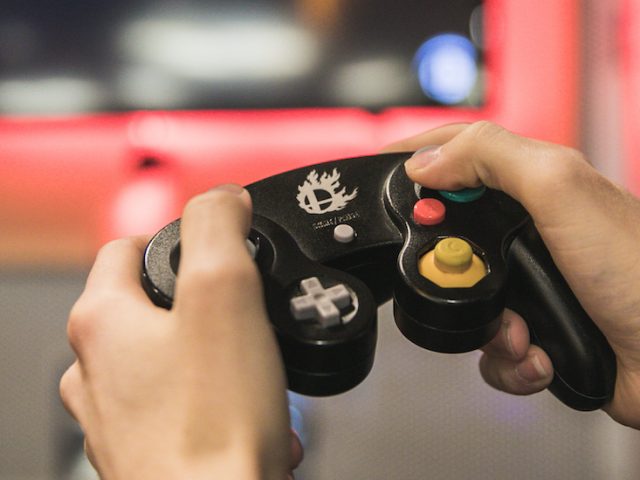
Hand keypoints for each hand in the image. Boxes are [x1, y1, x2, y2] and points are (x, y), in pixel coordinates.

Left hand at [60, 185, 301, 478]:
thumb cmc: (213, 423)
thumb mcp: (224, 290)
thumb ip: (218, 225)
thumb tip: (222, 197)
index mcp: (101, 321)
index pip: (126, 247)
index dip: (175, 237)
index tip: (216, 249)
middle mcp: (96, 369)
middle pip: (150, 304)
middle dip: (203, 302)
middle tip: (246, 314)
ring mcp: (117, 414)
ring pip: (169, 356)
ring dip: (215, 353)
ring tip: (255, 368)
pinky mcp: (146, 448)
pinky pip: (184, 404)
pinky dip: (218, 399)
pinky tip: (253, 412)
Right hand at [384, 121, 639, 428]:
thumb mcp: (560, 190)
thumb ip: (491, 159)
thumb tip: (427, 161)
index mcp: (536, 185)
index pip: (463, 150)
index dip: (419, 152)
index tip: (380, 166)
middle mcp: (532, 229)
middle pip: (451, 230)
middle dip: (447, 263)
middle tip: (453, 274)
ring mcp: (532, 280)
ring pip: (464, 295)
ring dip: (485, 324)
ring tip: (519, 332)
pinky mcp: (536, 327)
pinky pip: (490, 346)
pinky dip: (509, 360)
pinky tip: (539, 355)